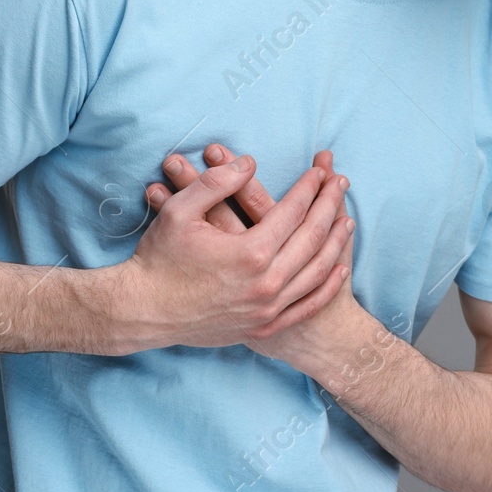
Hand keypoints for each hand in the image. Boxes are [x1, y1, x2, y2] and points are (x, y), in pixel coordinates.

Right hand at [119, 146, 351, 350]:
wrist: (143, 312)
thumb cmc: (158, 259)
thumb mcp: (180, 211)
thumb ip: (217, 182)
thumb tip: (249, 162)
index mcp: (250, 253)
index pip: (293, 212)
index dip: (309, 188)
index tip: (320, 171)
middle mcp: (266, 284)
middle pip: (312, 238)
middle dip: (330, 206)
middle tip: (342, 184)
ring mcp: (267, 310)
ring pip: (316, 273)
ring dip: (336, 244)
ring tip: (348, 220)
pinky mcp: (262, 328)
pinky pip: (306, 306)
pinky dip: (326, 286)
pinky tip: (337, 270)